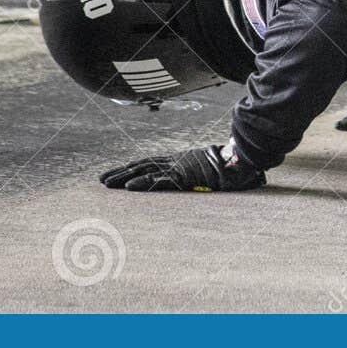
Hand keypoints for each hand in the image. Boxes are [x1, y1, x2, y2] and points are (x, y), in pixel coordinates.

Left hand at [99, 144, 264, 191]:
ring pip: (146, 171)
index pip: (151, 162)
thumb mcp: (212, 170)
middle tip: (102, 180)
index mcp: (180, 160)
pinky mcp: (184, 175)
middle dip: (121, 172)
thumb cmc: (232, 166)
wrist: (244, 159)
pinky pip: (160, 180)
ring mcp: (179, 167)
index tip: (116, 173)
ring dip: (125, 178)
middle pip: (142, 165)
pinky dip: (144, 183)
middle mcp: (176, 161)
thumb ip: (203, 173)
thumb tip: (200, 179)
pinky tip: (130, 188)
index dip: (133, 167)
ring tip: (107, 184)